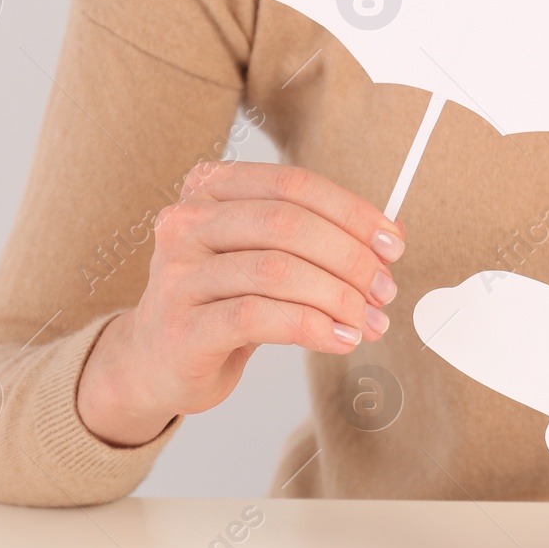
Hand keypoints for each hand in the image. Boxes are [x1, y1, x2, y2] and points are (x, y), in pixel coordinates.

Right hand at [76, 161, 404, 446]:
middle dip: (350, 257)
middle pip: (288, 224)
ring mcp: (178, 275)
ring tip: (367, 321)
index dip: (352, 213)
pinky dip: (312, 327)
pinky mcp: (183, 327)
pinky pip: (258, 317)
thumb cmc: (219, 303)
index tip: (392, 244)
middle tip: (383, 290)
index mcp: (211, 189)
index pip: (294, 185)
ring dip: (338, 297)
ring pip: (277, 270)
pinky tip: (338, 338)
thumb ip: (317, 239)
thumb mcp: (264, 258)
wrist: (155, 362)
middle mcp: (187, 222)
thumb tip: (391, 234)